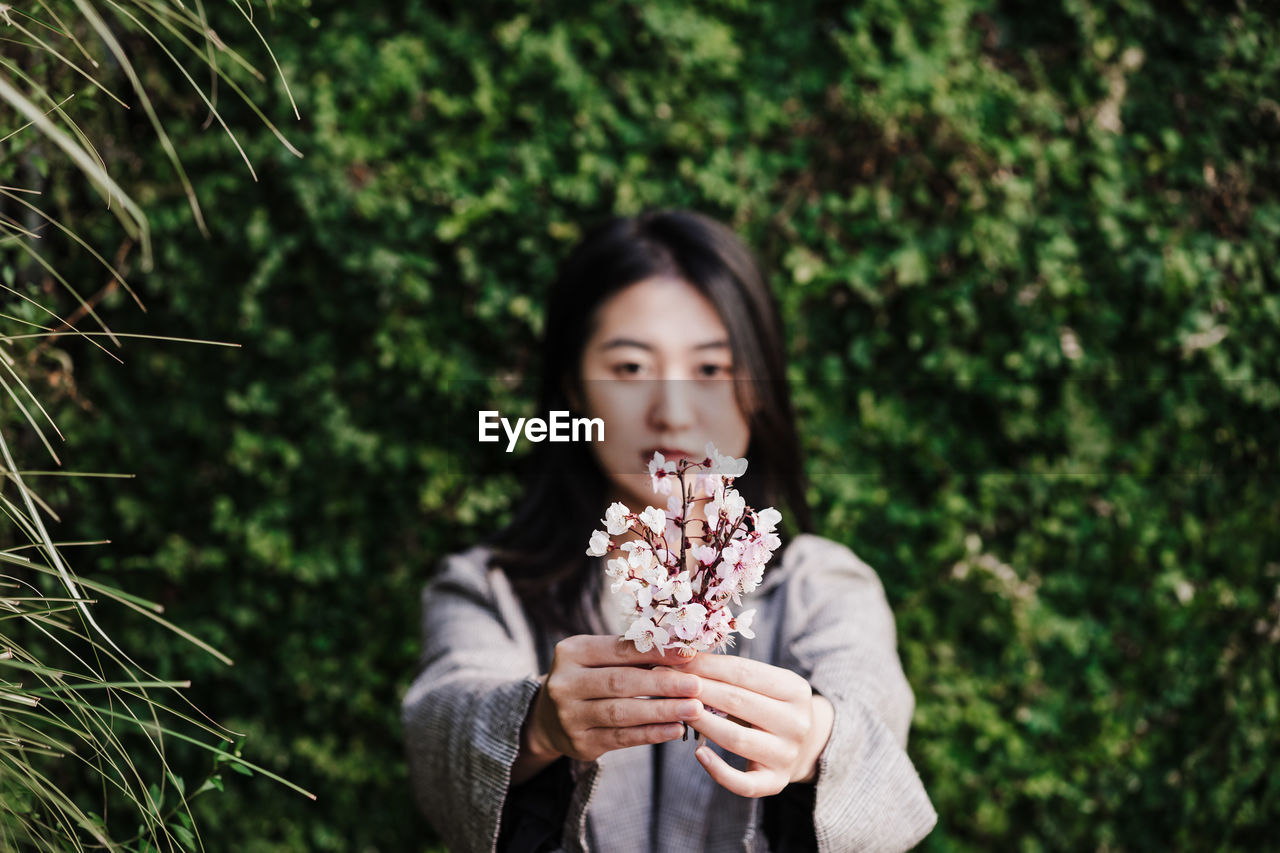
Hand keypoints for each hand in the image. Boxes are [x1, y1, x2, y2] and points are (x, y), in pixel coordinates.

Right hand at [512, 635, 702, 783]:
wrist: (549, 718)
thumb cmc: (588, 679)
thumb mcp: (597, 658)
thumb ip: (630, 654)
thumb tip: (681, 651)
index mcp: (571, 652)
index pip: (619, 650)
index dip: (656, 652)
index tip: (688, 655)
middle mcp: (564, 683)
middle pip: (621, 682)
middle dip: (663, 684)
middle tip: (696, 685)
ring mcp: (570, 716)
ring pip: (622, 712)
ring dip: (662, 711)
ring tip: (694, 708)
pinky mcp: (580, 743)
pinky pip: (621, 738)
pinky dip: (651, 734)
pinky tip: (675, 729)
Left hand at [675, 654, 833, 797]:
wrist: (806, 745)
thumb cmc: (773, 706)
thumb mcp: (767, 684)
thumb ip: (733, 674)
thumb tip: (682, 660)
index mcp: (796, 691)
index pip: (744, 672)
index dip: (707, 665)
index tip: (677, 659)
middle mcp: (796, 723)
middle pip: (738, 702)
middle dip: (698, 689)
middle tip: (667, 683)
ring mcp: (787, 755)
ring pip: (736, 738)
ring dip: (702, 723)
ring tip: (677, 711)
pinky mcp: (775, 782)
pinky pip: (743, 782)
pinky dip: (718, 770)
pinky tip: (698, 753)